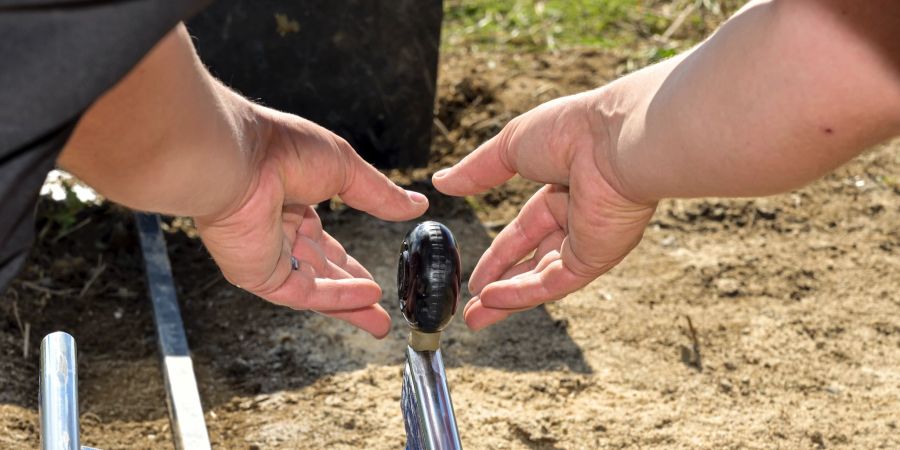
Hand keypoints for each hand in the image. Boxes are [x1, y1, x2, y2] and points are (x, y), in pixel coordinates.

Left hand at [196, 106, 427, 337]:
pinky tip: (369, 296)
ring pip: (317, 289)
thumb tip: (417, 205)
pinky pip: (305, 292)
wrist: (240, 159)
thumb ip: (380, 194)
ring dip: (350, 305)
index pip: (326, 244)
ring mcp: (268, 256)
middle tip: (381, 314)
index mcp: (293, 204)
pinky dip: (338, 296)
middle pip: (323, 273)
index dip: (351, 265)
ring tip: (380, 324)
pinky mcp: (259, 275)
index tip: (376, 279)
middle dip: (353, 294)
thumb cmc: (282, 149)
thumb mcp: (346, 168)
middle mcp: (279, 232)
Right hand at [432, 92, 655, 330]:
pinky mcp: (595, 258)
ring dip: (507, 300)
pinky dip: (522, 293)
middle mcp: (577, 219)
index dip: (498, 255)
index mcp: (562, 190)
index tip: (474, 275)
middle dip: (500, 286)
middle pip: (532, 262)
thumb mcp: (511, 146)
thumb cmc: (571, 131)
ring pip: (541, 279)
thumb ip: (478, 169)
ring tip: (474, 319)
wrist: (614, 140)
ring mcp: (587, 241)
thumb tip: (442, 181)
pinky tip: (493, 300)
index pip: (525, 231)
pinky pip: (553, 283)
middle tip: (472, 309)